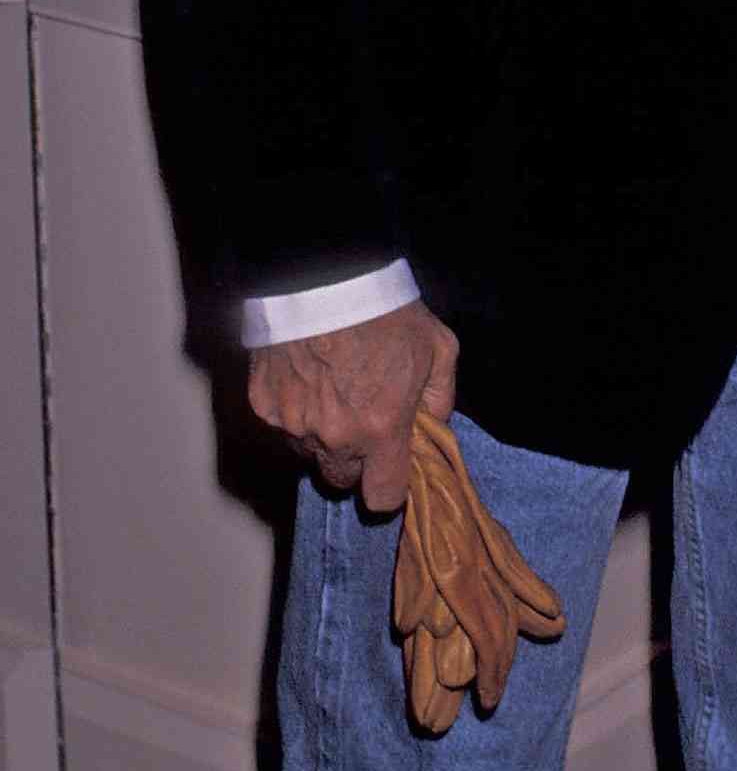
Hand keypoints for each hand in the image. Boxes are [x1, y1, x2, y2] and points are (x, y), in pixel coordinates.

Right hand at [246, 301, 457, 512]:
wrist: (323, 274)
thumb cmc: (385, 309)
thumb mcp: (438, 347)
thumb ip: (440, 397)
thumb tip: (432, 426)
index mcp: (381, 427)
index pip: (382, 497)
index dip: (389, 488)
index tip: (390, 470)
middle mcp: (333, 435)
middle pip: (340, 479)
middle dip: (354, 461)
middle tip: (361, 421)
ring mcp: (292, 422)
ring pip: (308, 453)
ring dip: (321, 436)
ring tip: (332, 390)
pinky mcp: (262, 405)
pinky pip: (281, 425)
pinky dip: (293, 411)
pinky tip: (306, 375)